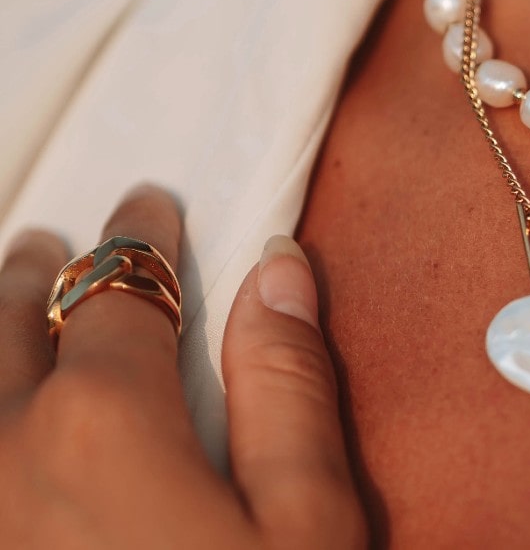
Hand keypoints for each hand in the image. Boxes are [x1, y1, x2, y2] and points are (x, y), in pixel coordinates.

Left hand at [0, 185, 364, 548]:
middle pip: (8, 326)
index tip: (147, 205)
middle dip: (36, 277)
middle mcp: (7, 454)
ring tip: (10, 309)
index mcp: (104, 424)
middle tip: (48, 246)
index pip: (122, 292)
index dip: (140, 238)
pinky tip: (8, 415)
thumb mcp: (305, 523)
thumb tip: (279, 270)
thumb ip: (287, 388)